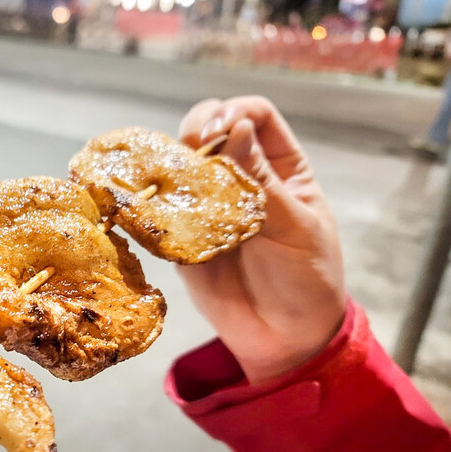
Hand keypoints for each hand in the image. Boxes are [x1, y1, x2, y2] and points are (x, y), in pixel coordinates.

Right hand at [177, 96, 344, 383]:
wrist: (284, 338)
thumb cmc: (305, 280)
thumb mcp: (295, 227)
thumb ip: (262, 181)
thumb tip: (237, 128)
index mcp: (280, 168)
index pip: (255, 116)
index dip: (235, 113)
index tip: (220, 129)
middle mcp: (240, 178)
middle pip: (210, 130)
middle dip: (196, 131)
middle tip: (190, 149)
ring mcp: (208, 206)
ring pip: (180, 166)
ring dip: (169, 164)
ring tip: (165, 176)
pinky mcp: (182, 237)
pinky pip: (161, 211)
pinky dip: (149, 203)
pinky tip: (145, 203)